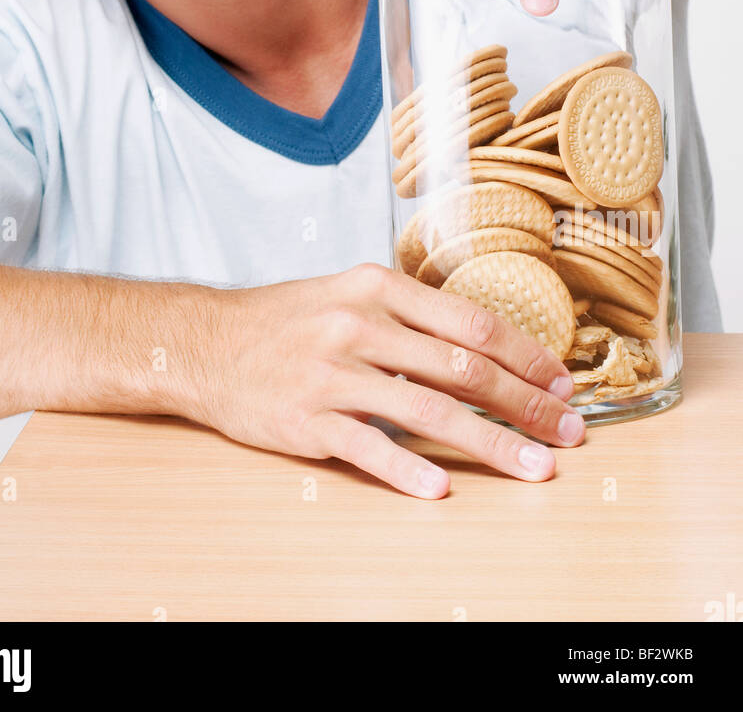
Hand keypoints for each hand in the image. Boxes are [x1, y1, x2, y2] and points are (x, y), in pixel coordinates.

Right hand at [192, 262, 584, 498]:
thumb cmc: (287, 321)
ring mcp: (332, 373)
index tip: (561, 383)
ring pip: (429, 410)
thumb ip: (409, 316)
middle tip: (568, 431)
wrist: (207, 343)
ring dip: (491, 443)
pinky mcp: (307, 418)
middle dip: (526, 404)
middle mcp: (360, 325)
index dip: (525, 356)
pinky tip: (440, 488)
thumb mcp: (348, 294)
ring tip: (533, 467)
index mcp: (378, 288)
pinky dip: (407, 468)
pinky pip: (367, 447)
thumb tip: (484, 349)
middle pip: (463, 368)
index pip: (471, 323)